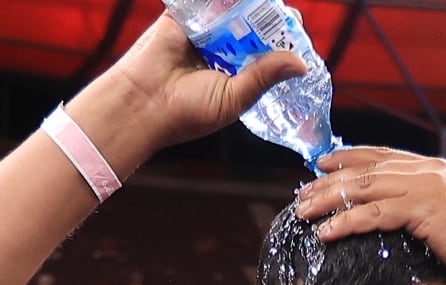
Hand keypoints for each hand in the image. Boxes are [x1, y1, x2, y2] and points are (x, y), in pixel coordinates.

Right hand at [107, 12, 307, 149]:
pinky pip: (208, 2)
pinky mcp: (184, 16)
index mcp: (236, 73)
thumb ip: (265, 76)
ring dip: (251, 6)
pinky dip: (226, 2)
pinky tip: (244, 2)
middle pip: (254, 27)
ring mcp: (204, 32)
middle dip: (271, 20)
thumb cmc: (187, 112)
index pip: (266, 52)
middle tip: (288, 16)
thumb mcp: (235, 97)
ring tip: (268, 6)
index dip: (282, 43)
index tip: (297, 38)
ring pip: (235, 10)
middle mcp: (222, 51)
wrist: (144, 103)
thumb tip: (301, 64)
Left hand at [295, 147, 445, 284]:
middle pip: (366, 170)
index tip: (322, 165)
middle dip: (328, 180)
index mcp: (434, 169)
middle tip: (301, 192)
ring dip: (329, 199)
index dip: (349, 158)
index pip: (382, 157)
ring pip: (364, 188)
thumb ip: (426, 211)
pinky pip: (374, 214)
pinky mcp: (424, 211)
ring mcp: (426, 188)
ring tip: (303, 212)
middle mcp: (428, 171)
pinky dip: (346, 221)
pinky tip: (326, 232)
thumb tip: (402, 223)